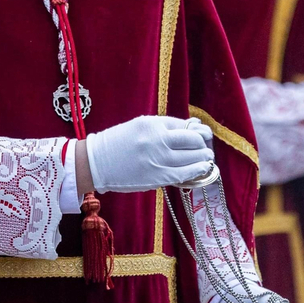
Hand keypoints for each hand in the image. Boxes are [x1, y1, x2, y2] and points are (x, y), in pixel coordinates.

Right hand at [84, 116, 213, 192]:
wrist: (96, 163)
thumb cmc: (118, 142)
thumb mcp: (140, 125)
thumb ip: (165, 127)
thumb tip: (193, 129)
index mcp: (153, 124)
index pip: (186, 126)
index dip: (198, 131)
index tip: (203, 134)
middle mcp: (158, 141)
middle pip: (193, 141)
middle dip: (204, 143)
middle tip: (206, 147)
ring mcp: (158, 160)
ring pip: (192, 158)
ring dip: (204, 157)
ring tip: (207, 158)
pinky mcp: (156, 178)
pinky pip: (184, 174)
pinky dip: (196, 170)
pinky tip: (202, 168)